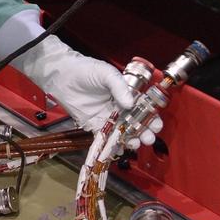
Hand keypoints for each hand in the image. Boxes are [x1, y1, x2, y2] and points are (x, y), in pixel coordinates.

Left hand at [13, 36, 162, 147]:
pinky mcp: (95, 124)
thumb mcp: (106, 73)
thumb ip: (119, 87)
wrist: (62, 76)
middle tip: (148, 138)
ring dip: (131, 139)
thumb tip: (130, 104)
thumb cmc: (86, 70)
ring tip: (135, 144)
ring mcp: (108, 117)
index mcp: (126, 93)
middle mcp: (119, 107)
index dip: (151, 117)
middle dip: (144, 132)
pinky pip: (106, 137)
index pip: (143, 107)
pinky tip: (120, 149)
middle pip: (136, 122)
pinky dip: (113, 144)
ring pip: (123, 131)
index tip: (156, 125)